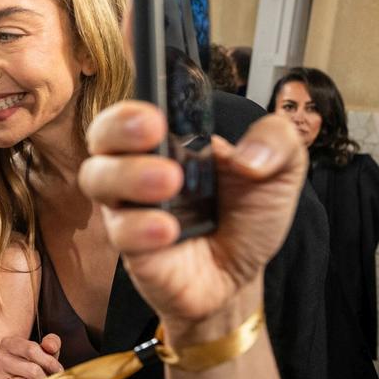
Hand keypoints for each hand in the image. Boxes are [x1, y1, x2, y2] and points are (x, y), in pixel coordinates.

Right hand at [78, 101, 304, 335]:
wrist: (242, 278)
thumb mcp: (282, 170)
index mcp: (172, 139)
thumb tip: (249, 155)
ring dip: (128, 175)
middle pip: (102, 135)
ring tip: (170, 182)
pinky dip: (140, 227)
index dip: (134, 101)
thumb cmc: (248, 217)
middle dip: (119, 126)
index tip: (154, 104)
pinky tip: (169, 231)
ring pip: (96, 178)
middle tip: (153, 130)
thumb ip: (277, 142)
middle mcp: (139, 166)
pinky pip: (118, 231)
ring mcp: (129, 206)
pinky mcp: (129, 246)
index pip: (137, 108)